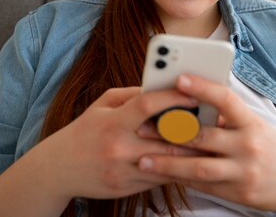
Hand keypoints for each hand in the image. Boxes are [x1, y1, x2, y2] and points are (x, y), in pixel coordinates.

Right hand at [33, 86, 200, 201]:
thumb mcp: (103, 104)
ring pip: (167, 163)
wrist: (59, 169)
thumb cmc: (85, 131)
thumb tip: (162, 87)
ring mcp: (123, 170)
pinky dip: (176, 169)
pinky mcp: (127, 188)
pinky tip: (191, 160)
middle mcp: (118, 146)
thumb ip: (132, 95)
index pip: (147, 105)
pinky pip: (159, 178)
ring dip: (191, 153)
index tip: (196, 92)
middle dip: (193, 129)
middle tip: (216, 121)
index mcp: (113, 121)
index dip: (174, 97)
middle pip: (165, 138)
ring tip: (211, 141)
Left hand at [136, 75, 275, 212]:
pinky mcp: (238, 192)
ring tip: (143, 161)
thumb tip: (190, 105)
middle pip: (203, 136)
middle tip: (143, 127)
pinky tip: (163, 175)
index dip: (202, 87)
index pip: (226, 99)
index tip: (179, 78)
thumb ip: (226, 118)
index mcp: (251, 122)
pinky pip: (203, 184)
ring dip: (167, 164)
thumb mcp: (255, 126)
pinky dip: (182, 179)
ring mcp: (243, 171)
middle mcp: (248, 145)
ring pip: (198, 166)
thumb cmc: (270, 147)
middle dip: (170, 132)